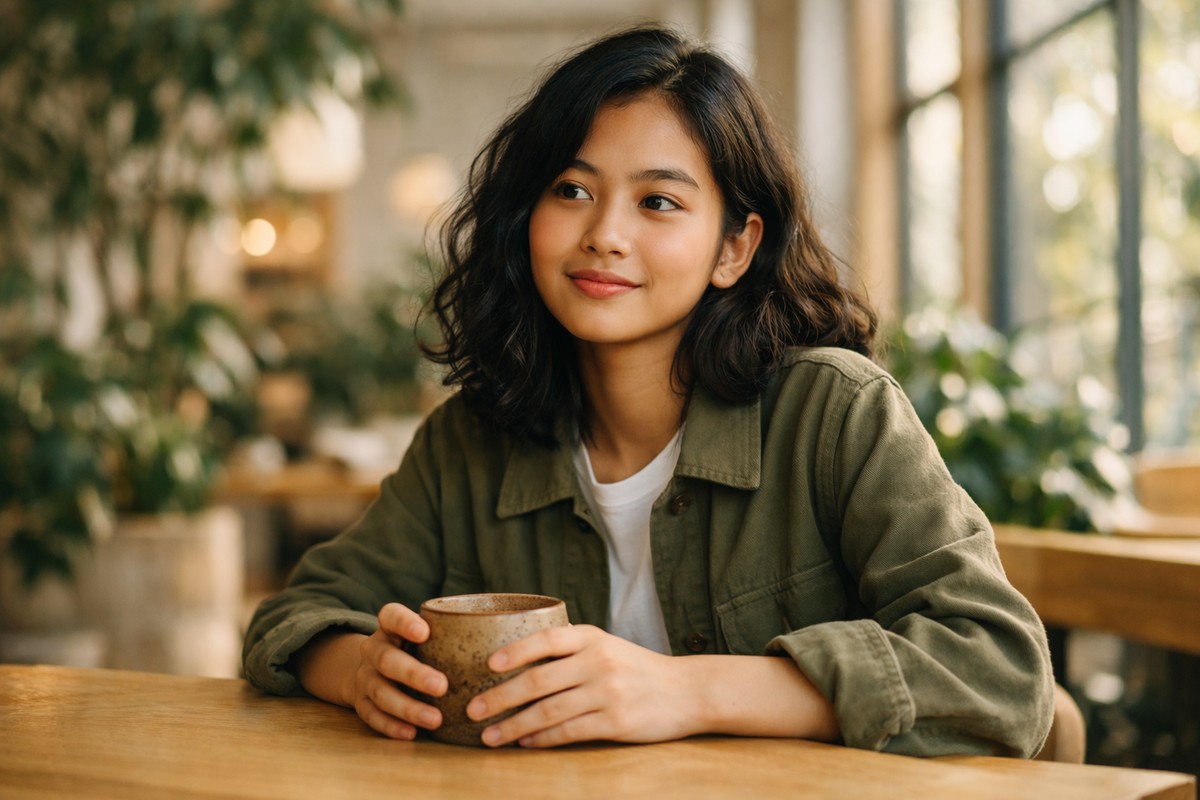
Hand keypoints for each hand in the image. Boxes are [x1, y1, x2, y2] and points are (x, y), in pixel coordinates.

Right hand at [351, 603, 448, 739]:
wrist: (372, 669)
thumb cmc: (417, 650)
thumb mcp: (428, 634)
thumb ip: (455, 631)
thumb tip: (515, 633)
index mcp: (390, 627)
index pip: (390, 615)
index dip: (404, 623)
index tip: (425, 631)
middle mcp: (374, 649)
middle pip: (387, 659)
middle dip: (414, 673)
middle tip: (442, 686)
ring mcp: (365, 677)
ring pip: (381, 692)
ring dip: (408, 707)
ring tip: (436, 719)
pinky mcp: (362, 703)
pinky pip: (373, 717)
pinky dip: (392, 726)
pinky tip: (413, 734)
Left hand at [465, 624, 698, 747]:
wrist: (687, 692)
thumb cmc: (638, 669)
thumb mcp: (607, 645)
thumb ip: (571, 646)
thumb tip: (520, 649)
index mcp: (593, 638)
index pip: (546, 639)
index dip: (515, 651)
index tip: (487, 664)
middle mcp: (599, 662)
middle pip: (538, 681)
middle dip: (500, 698)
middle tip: (473, 710)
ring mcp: (608, 693)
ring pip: (549, 712)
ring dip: (514, 726)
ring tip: (490, 736)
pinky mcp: (616, 723)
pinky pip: (569, 733)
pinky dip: (542, 740)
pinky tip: (525, 743)